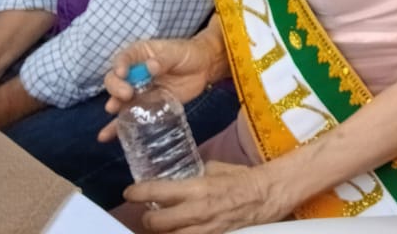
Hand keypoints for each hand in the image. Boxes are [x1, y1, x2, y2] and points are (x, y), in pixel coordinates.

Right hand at [99, 36, 217, 141]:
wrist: (203, 68)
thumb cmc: (187, 54)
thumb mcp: (176, 52)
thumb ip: (163, 59)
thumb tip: (151, 67)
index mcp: (139, 55)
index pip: (123, 59)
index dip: (119, 65)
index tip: (122, 72)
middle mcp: (134, 73)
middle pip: (115, 80)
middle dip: (116, 87)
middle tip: (126, 94)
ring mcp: (138, 91)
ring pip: (119, 99)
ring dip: (114, 105)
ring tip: (113, 109)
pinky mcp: (146, 106)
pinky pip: (129, 117)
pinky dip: (116, 127)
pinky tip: (105, 136)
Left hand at [125, 161, 287, 233]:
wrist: (266, 196)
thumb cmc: (241, 178)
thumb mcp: (216, 168)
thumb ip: (195, 175)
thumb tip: (179, 177)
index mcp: (197, 188)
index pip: (157, 192)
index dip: (138, 193)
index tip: (130, 193)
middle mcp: (197, 212)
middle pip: (156, 223)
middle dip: (146, 218)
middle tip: (146, 213)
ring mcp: (204, 230)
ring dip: (161, 231)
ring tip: (160, 225)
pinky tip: (177, 230)